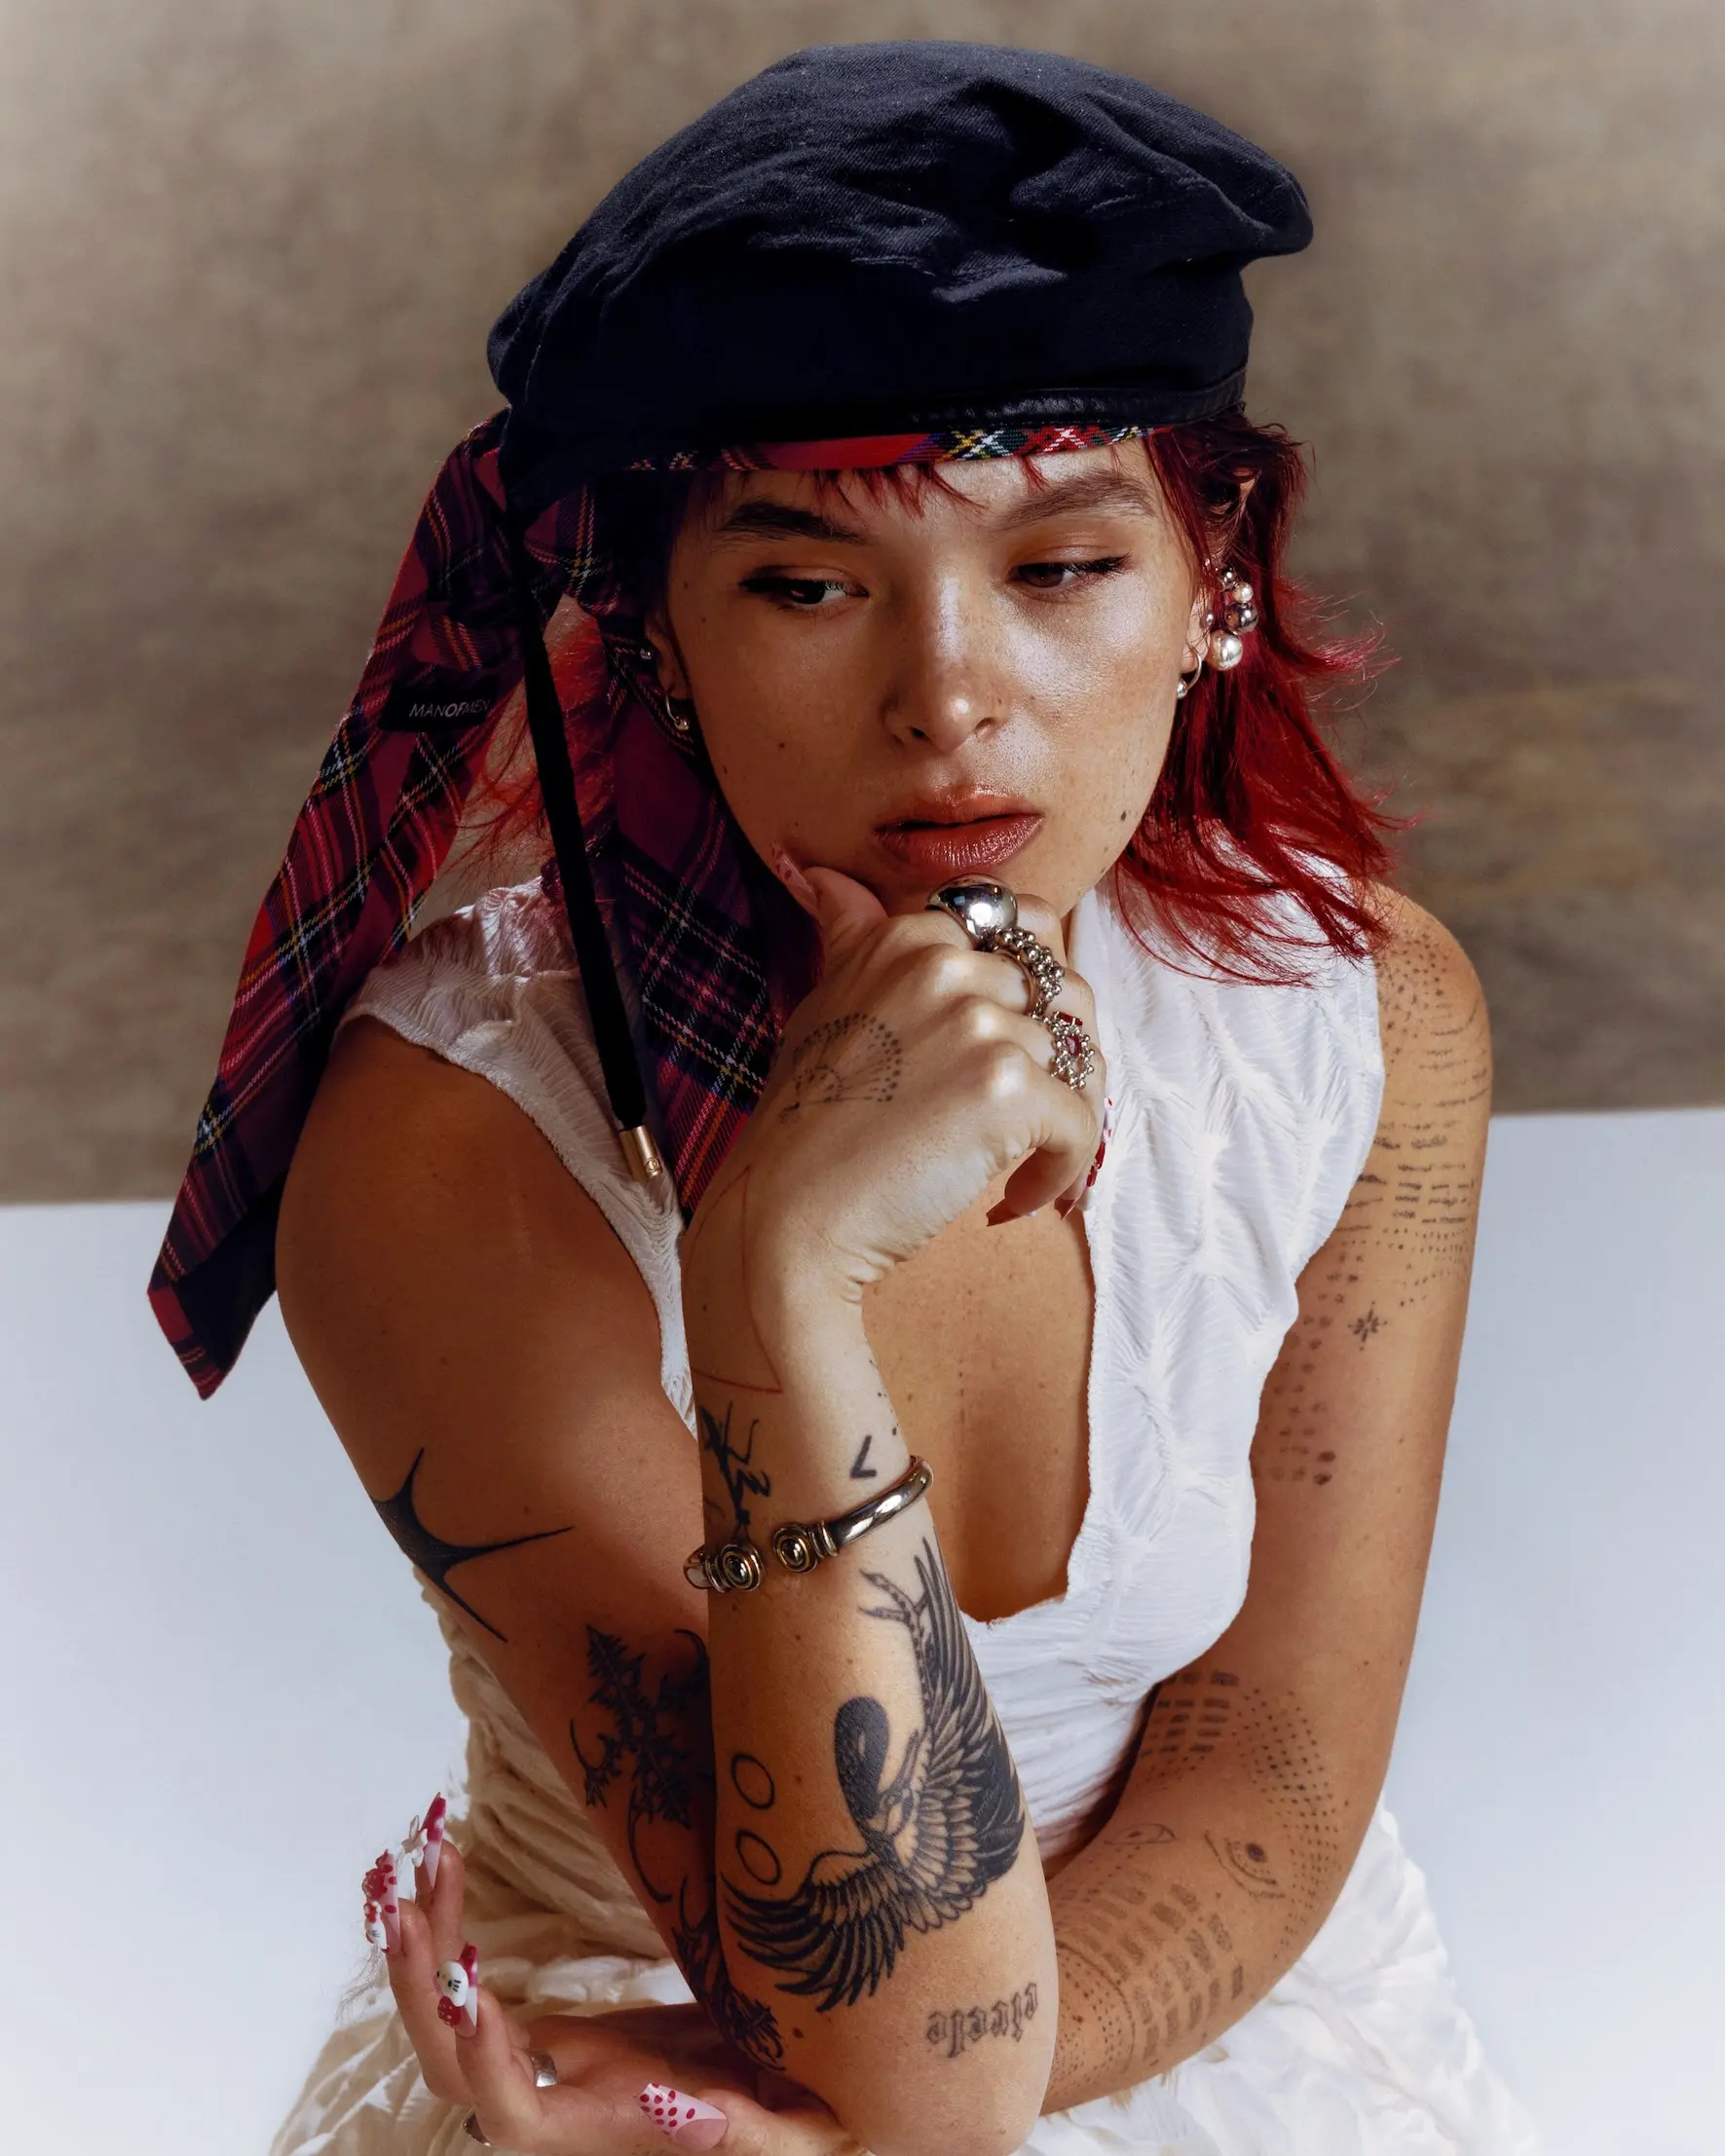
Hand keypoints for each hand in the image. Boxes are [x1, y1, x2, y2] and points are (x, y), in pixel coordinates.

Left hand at [386, 1837, 861, 2153]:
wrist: (781, 2101)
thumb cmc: (790, 2121)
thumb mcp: (787, 2129)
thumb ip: (744, 2131)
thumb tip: (691, 2113)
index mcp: (596, 2129)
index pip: (515, 2115)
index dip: (487, 2066)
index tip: (476, 1995)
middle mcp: (554, 2102)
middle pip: (451, 2065)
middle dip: (421, 1985)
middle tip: (404, 1904)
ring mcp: (544, 2063)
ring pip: (452, 2018)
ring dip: (429, 1942)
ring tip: (426, 1857)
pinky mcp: (550, 2031)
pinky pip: (478, 1985)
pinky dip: (456, 1926)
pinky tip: (453, 1867)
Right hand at [691, 864, 1106, 1299]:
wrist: (786, 1214)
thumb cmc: (804, 1123)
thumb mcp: (824, 1004)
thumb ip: (850, 935)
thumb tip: (822, 873)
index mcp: (909, 936)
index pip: (1024, 927)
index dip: (1033, 990)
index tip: (1006, 1046)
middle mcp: (946, 964)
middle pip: (1063, 993)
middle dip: (1058, 1058)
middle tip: (1022, 1117)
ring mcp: (979, 1022)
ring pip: (1080, 1059)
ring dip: (1059, 1122)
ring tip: (1012, 1171)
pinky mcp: (1008, 1088)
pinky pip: (1081, 1121)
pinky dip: (1063, 1169)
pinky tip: (1014, 1202)